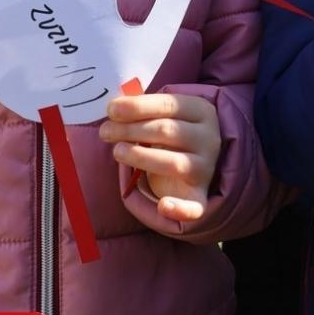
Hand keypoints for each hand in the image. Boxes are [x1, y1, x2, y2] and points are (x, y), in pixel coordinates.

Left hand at [101, 93, 220, 221]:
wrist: (196, 162)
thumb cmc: (171, 133)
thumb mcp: (164, 114)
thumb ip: (142, 109)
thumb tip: (113, 108)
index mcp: (201, 111)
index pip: (168, 105)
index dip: (138, 107)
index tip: (111, 110)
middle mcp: (208, 138)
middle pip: (167, 131)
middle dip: (131, 130)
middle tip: (104, 132)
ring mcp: (206, 168)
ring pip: (173, 163)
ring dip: (140, 156)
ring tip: (117, 151)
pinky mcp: (200, 196)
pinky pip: (194, 206)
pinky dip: (179, 209)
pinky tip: (162, 206)